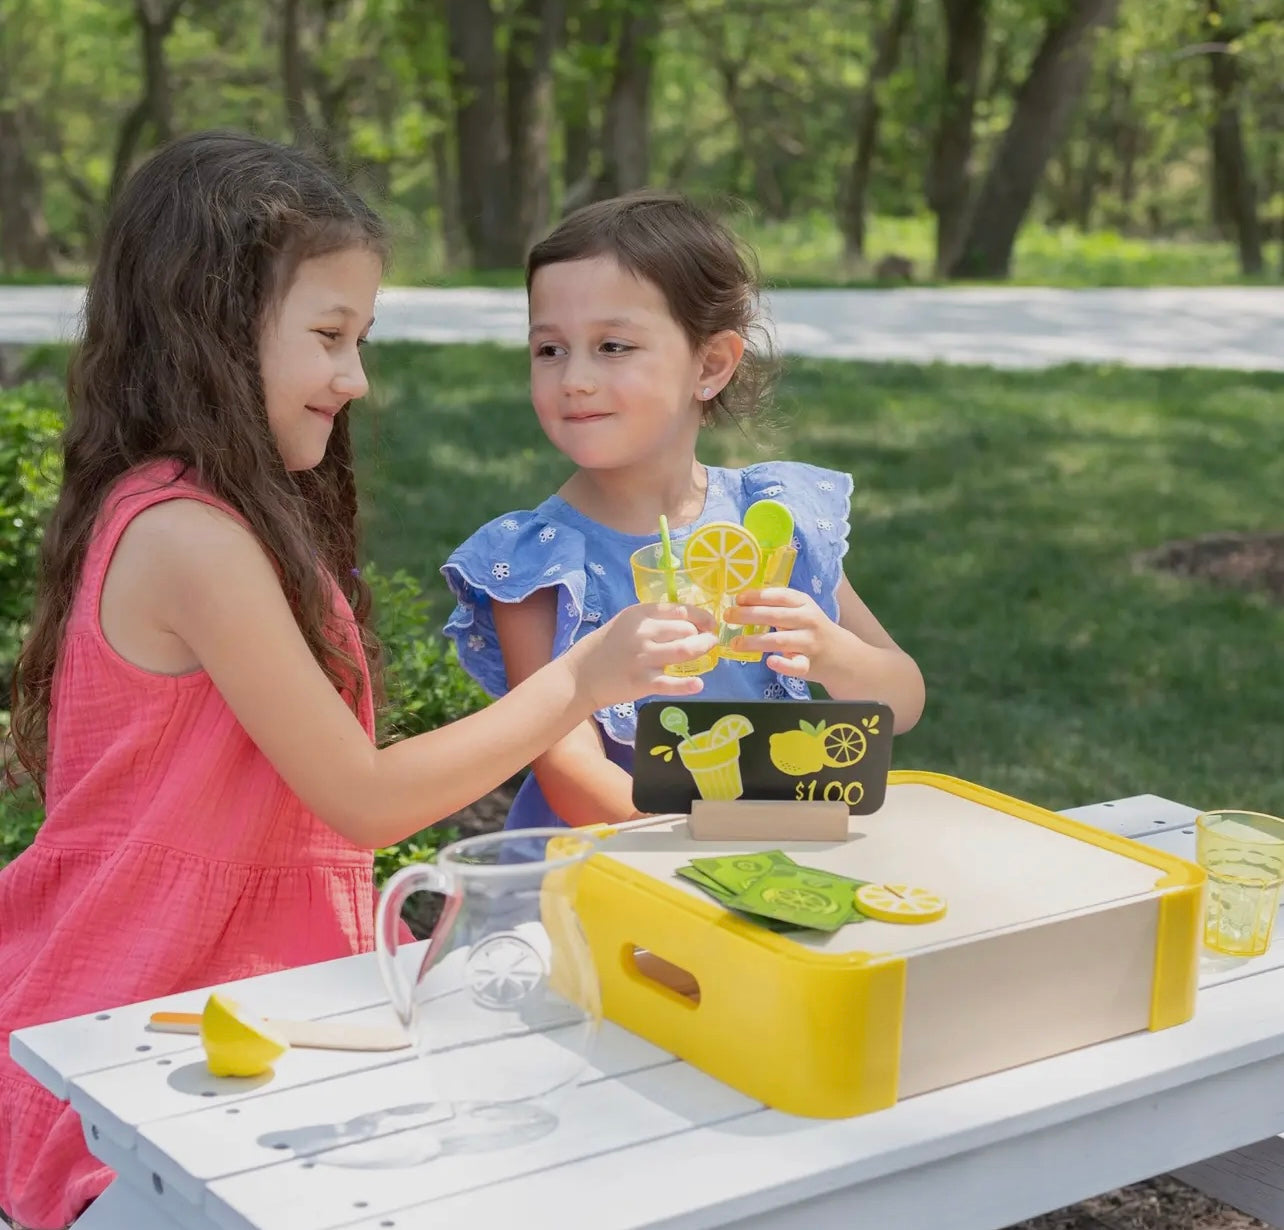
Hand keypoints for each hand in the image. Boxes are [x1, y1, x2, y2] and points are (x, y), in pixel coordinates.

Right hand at [568, 602, 717, 709]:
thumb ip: (653, 620)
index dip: (701, 616)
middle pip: (685, 629)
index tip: (710, 623)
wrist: (581, 675)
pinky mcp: (642, 682)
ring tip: (709, 651)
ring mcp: (643, 658)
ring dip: (702, 650)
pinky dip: (687, 685)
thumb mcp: (627, 623)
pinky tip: (699, 684)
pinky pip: (671, 683)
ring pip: (684, 651)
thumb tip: (689, 620)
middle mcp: (642, 633)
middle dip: (702, 634)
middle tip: (709, 640)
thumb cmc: (607, 646)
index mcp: (639, 614)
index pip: (679, 610)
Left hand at [724, 587, 845, 678]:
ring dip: (755, 641)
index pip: (779, 596)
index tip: (738, 598)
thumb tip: (741, 602)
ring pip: (780, 641)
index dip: (758, 596)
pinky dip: (783, 665)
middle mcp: (808, 620)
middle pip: (775, 616)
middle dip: (749, 615)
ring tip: (735, 644)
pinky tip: (769, 662)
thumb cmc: (810, 628)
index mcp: (803, 603)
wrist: (840, 654)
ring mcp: (809, 643)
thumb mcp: (800, 610)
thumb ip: (777, 606)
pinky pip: (795, 665)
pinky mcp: (809, 664)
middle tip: (728, 617)